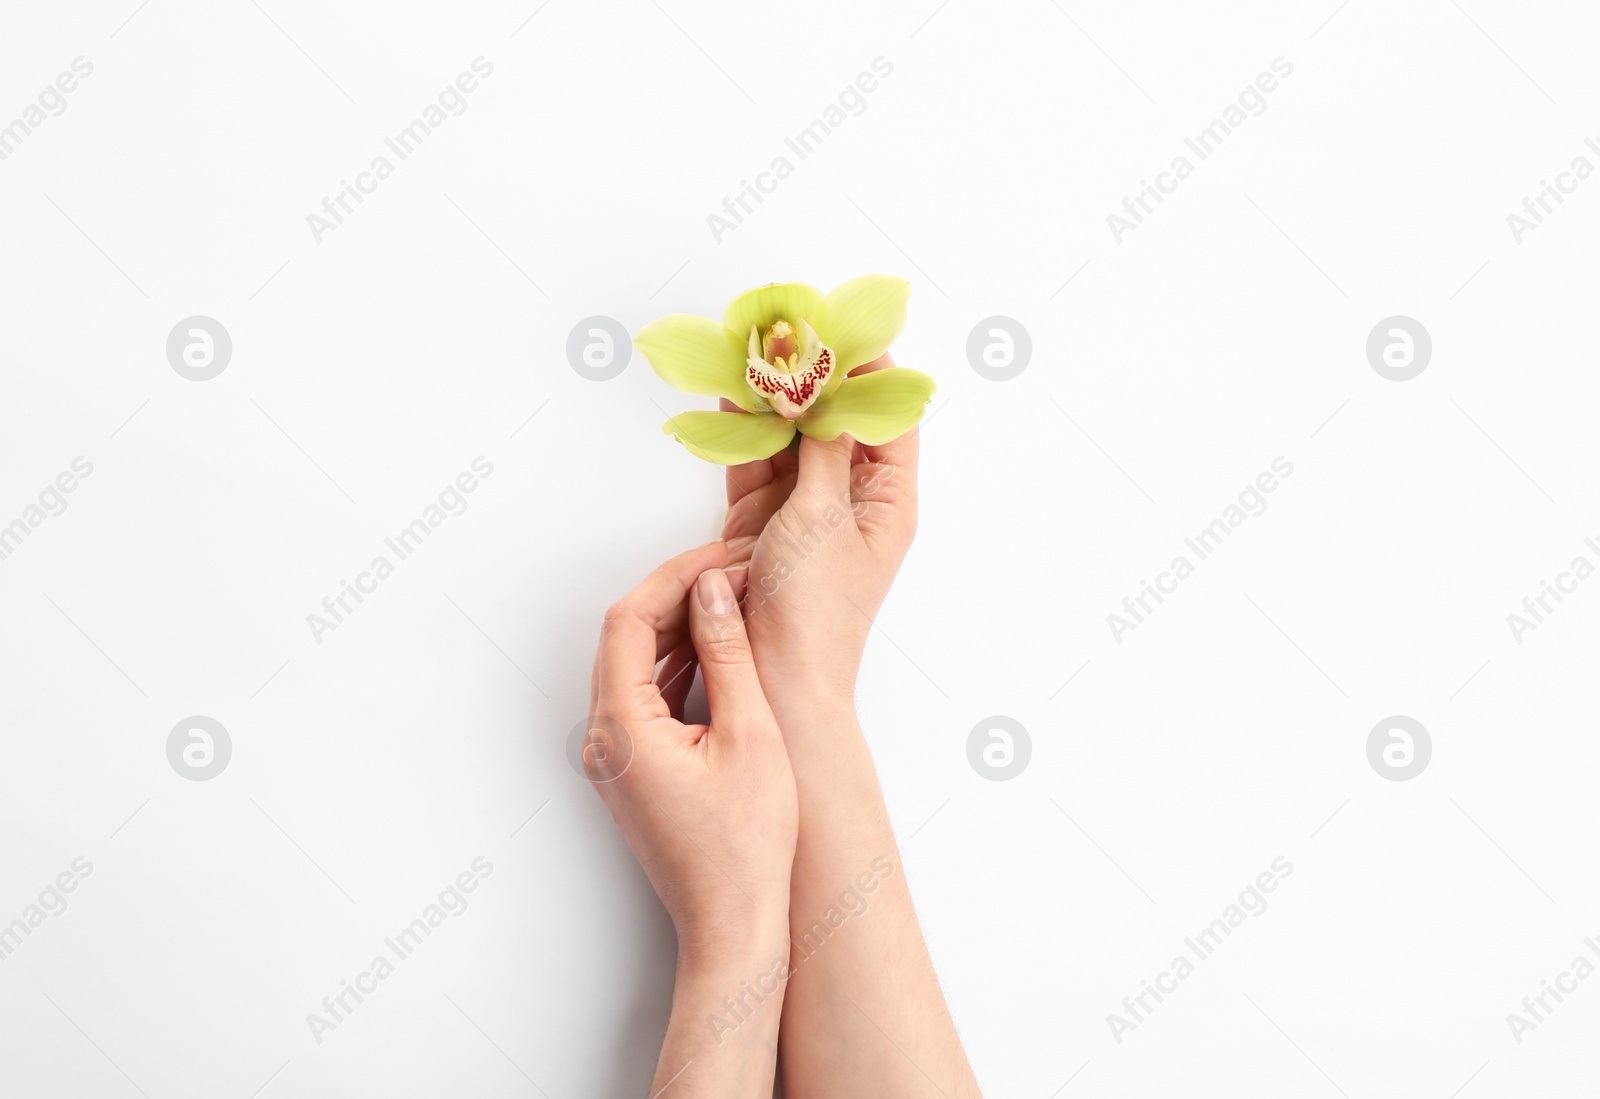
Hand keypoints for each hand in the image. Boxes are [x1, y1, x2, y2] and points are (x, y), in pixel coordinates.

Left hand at [585, 541, 796, 957]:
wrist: (734, 925)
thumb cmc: (746, 848)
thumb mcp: (751, 735)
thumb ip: (728, 655)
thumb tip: (713, 591)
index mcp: (620, 728)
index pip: (629, 620)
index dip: (674, 576)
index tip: (720, 557)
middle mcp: (603, 740)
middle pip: (625, 637)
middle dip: (677, 595)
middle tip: (732, 572)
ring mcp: (614, 758)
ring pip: (633, 664)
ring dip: (678, 628)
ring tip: (732, 602)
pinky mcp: (633, 770)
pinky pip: (644, 696)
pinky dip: (677, 665)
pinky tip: (719, 652)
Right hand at [719, 354, 920, 717]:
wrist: (774, 677)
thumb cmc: (815, 612)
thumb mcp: (823, 518)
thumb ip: (821, 449)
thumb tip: (827, 390)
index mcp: (887, 501)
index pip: (889, 420)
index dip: (873, 374)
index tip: (846, 333)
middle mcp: (849, 500)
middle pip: (836, 421)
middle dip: (814, 378)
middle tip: (790, 332)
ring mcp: (803, 509)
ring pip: (791, 437)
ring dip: (774, 399)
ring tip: (756, 353)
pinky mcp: (762, 520)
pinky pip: (755, 463)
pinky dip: (743, 431)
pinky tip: (733, 396)